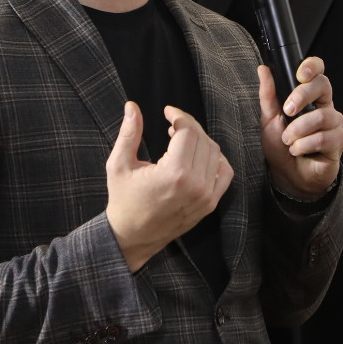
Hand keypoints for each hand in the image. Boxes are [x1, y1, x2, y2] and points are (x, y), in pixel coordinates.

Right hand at [104, 102, 232, 270]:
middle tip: (173, 123)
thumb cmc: (123, 200)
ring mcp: (206, 196)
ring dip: (200, 140)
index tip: (167, 111)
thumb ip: (128, 134)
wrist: (132, 237)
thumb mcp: (118, 165)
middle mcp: (195, 185)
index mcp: (174, 173)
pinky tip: (198, 155)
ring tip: (181, 139)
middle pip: (202, 139)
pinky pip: (224, 173)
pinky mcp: (210, 204)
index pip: (188, 131)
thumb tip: (132, 106)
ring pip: (215, 153)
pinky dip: (216, 159)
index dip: (179, 116)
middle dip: (188, 125)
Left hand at [257, 57, 342, 199]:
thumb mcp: (269, 119)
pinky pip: (324, 137)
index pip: (318, 73)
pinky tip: (298, 150)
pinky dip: (305, 145)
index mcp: (311, 98)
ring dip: (299, 130)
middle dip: (302, 96)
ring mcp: (334, 124)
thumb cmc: (281, 147)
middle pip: (324, 86)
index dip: (313, 67)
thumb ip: (268, 94)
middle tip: (287, 111)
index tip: (300, 74)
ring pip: (322, 116)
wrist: (287, 176)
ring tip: (288, 141)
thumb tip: (264, 69)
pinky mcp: (338, 142)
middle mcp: (326, 107)